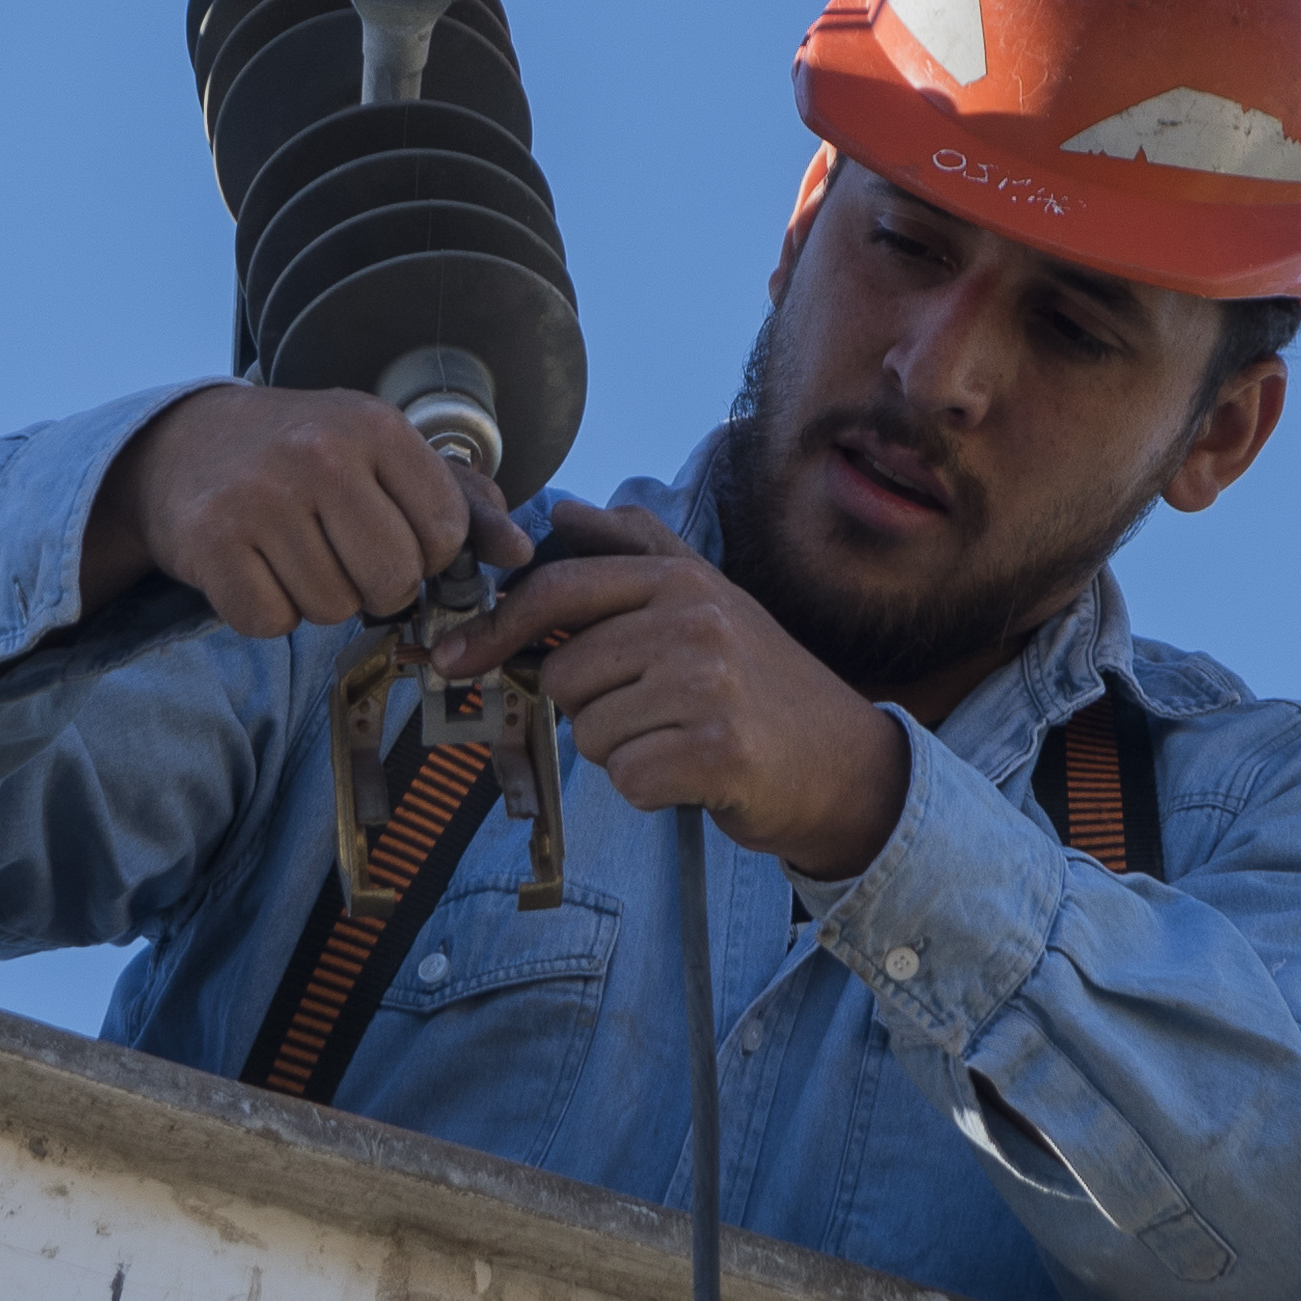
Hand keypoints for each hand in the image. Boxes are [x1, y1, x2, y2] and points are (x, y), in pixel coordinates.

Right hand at [80, 385, 532, 639]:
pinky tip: (255, 569)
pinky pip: (271, 622)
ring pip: (332, 609)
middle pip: (391, 581)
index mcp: (374, 426)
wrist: (183, 445)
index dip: (425, 554)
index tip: (391, 534)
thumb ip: (459, 502)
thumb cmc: (301, 454)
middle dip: (373, 586)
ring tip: (292, 552)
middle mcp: (319, 455)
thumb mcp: (381, 453)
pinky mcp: (212, 541)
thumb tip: (519, 553)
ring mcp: (260, 497)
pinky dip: (267, 612)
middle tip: (339, 553)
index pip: (442, 532)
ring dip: (317, 599)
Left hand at [451, 501, 911, 880]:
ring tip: (680, 738)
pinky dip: (648, 789)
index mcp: (681, 579)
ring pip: (588, 732)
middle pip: (562, 673)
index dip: (495, 628)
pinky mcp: (715, 751)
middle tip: (650, 712)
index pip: (556, 589)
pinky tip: (692, 774)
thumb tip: (562, 511)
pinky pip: (624, 778)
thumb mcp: (709, 599)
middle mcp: (693, 620)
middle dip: (589, 706)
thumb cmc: (763, 686)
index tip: (455, 660)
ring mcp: (707, 684)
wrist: (845, 763)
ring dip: (622, 751)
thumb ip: (637, 551)